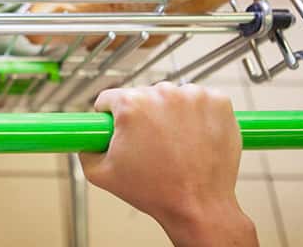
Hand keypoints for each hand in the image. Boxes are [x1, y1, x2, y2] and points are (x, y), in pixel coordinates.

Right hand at [80, 82, 257, 246]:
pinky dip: (197, 114)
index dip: (110, 115)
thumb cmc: (155, 192)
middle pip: (142, 96)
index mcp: (131, 105)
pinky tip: (194, 136)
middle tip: (149, 144)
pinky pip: (200, 100)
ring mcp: (193, 96)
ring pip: (171, 96)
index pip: (110, 98)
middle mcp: (162, 94)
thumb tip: (84, 138)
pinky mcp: (218, 103)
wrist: (199, 208)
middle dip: (143, 116)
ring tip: (174, 143)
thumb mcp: (101, 174)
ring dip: (170, 113)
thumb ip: (85, 149)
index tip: (119, 128)